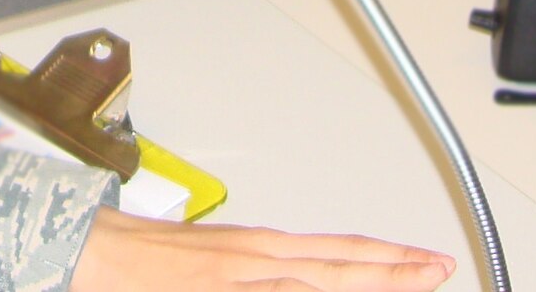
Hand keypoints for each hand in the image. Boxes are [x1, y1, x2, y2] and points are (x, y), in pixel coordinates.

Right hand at [71, 208, 456, 291]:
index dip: (384, 257)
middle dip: (395, 271)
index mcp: (260, 248)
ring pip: (319, 282)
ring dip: (369, 280)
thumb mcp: (218, 261)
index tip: (422, 260)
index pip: (337, 252)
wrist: (95, 252)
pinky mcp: (221, 290)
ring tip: (414, 277)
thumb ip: (262, 272)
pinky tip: (341, 287)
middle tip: (439, 268)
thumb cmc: (150, 259)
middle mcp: (258, 260)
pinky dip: (309, 291)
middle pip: (341, 267)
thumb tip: (302, 277)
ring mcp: (240, 279)